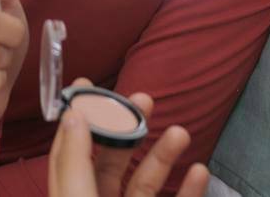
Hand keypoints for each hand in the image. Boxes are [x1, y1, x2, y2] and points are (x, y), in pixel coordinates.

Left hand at [48, 84, 209, 196]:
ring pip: (146, 182)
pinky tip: (200, 169)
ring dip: (164, 155)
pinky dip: (189, 190)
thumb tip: (73, 115)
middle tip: (144, 99)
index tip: (86, 84)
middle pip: (112, 162)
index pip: (70, 153)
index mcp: (73, 196)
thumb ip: (74, 163)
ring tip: (181, 132)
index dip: (77, 118)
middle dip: (127, 129)